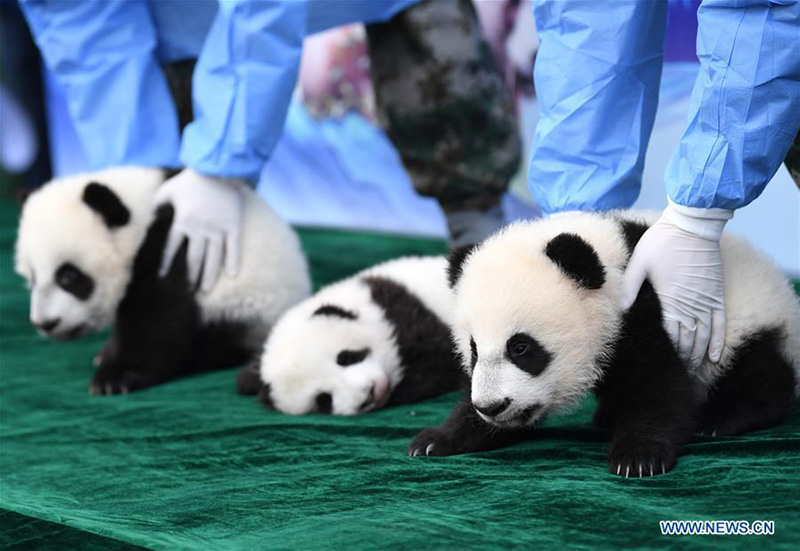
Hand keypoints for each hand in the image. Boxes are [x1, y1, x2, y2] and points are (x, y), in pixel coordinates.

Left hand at [153, 168, 243, 291]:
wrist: (219, 169)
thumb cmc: (192, 179)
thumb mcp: (168, 189)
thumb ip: (157, 203)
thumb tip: (149, 216)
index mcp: (183, 221)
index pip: (171, 248)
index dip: (165, 264)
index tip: (162, 278)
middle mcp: (200, 229)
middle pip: (194, 259)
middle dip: (190, 277)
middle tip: (188, 292)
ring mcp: (219, 229)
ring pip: (214, 258)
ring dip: (209, 276)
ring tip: (206, 290)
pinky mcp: (234, 226)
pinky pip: (234, 247)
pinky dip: (233, 261)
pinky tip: (232, 275)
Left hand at [621, 202, 732, 368]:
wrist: (692, 224)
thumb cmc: (662, 241)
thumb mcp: (639, 262)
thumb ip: (630, 287)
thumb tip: (620, 309)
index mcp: (670, 298)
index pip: (670, 334)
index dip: (668, 353)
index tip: (663, 369)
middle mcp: (690, 303)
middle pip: (688, 340)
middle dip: (683, 360)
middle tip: (677, 378)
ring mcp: (706, 299)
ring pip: (704, 335)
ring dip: (698, 355)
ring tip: (693, 373)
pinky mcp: (716, 293)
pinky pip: (720, 322)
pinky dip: (718, 341)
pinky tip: (715, 357)